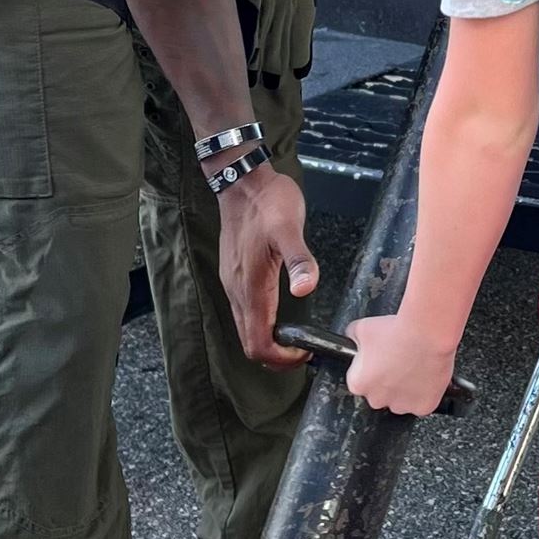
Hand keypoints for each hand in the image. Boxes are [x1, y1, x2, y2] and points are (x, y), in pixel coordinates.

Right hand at [216, 165, 319, 368]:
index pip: (258, 342)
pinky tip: (281, 315)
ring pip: (245, 328)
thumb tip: (306, 289)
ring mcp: (233, 283)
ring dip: (268, 341)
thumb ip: (299, 260)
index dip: (281, 357)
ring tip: (297, 338)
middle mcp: (237, 290)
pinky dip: (262, 324)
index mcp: (250, 286)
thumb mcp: (289, 228)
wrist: (242, 181)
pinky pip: (244, 312)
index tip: (305, 352)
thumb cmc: (268, 202)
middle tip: (304, 351)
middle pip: (249, 342)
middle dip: (276, 356)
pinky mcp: (234, 274)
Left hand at [345, 309, 457, 414]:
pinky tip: (427, 372)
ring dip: (406, 386)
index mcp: (358, 384)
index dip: (371, 366)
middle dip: (388, 379)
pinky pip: (423, 401)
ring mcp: (402, 405)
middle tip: (399, 357)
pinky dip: (426, 390)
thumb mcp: (363, 327)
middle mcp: (377, 399)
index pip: (359, 379)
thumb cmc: (398, 331)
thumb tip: (353, 338)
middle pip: (380, 392)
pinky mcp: (423, 406)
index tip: (381, 356)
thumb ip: (353, 337)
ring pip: (402, 399)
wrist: (427, 333)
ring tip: (415, 363)